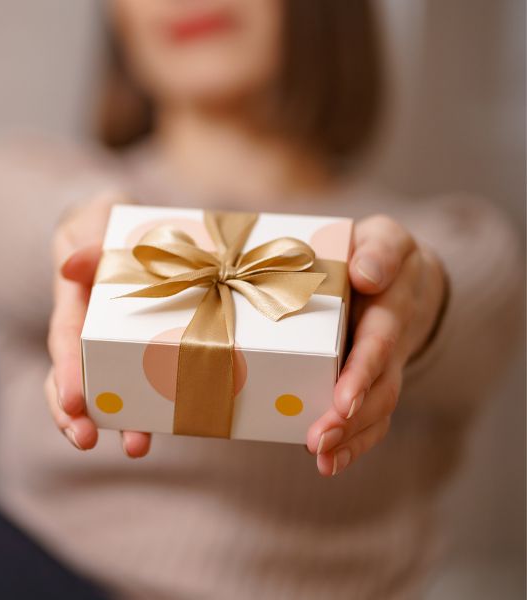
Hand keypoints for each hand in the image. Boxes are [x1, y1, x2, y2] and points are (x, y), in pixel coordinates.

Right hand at [46, 193, 151, 457]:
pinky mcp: (145, 349)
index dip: (66, 371)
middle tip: (84, 442)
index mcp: (75, 300)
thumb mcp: (96, 216)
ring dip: (118, 422)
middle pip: (71, 379)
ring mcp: (114, 345)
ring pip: (106, 390)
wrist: (128, 224)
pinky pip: (146, 381)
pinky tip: (175, 426)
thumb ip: (88, 237)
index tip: (73, 401)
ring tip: (136, 449)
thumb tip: (72, 268)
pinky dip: (155, 406)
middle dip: (73, 415)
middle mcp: (89, 330)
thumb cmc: (107, 220)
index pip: (64, 340)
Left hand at [307, 215, 446, 475]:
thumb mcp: (383, 236)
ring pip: (376, 409)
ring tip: (321, 455)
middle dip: (351, 416)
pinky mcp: (368, 383)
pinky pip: (369, 419)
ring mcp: (383, 367)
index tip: (341, 399)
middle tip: (320, 438)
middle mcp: (392, 342)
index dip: (362, 372)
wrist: (396, 274)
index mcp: (390, 304)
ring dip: (350, 437)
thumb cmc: (375, 253)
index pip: (379, 341)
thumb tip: (366, 274)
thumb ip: (378, 250)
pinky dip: (352, 444)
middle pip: (379, 387)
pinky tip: (328, 463)